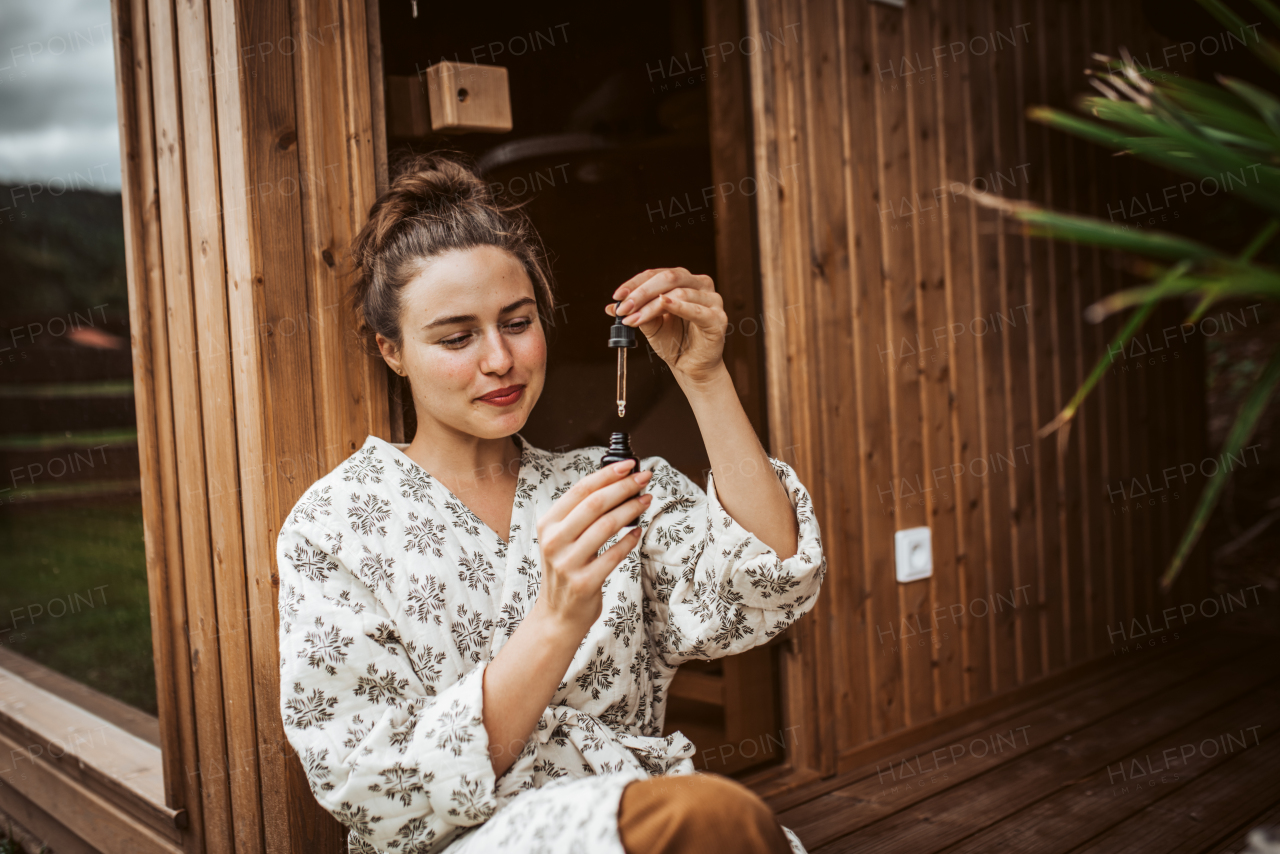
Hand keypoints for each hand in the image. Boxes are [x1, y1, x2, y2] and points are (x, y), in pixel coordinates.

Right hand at [534, 460, 652, 637]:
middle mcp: (554, 541)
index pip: (580, 490)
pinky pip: (614, 554)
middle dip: (624, 487)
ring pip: (606, 526)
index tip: (629, 464)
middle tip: (644, 478)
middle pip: (595, 504)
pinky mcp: (584, 582)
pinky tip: (638, 531)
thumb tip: (615, 484)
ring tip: (646, 500)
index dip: (607, 474)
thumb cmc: (566, 570)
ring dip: (631, 509)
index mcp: (547, 524)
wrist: (558, 614)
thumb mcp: (561, 539)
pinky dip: (629, 540)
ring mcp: (567, 563)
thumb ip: (580, 515)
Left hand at [607, 267, 726, 383]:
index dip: (635, 284)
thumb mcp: (651, 325)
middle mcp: (700, 284)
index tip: (617, 296)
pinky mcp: (717, 318)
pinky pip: (697, 309)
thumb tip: (611, 307)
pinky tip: (664, 304)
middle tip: (624, 307)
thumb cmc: (674, 342)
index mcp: (684, 280)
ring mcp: (712, 300)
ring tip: (634, 319)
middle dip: (642, 292)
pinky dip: (679, 306)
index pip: (657, 274)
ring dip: (651, 306)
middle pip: (669, 278)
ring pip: (678, 293)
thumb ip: (636, 312)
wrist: (691, 367)